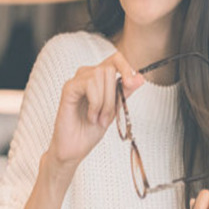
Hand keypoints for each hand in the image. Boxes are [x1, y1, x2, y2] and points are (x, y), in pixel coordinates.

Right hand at [47, 51, 143, 172]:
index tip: (133, 84)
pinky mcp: (68, 88)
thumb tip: (140, 78)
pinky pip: (89, 84)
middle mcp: (87, 76)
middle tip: (106, 117)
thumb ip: (124, 92)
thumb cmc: (89, 130)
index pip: (115, 59)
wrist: (75, 149)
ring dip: (104, 102)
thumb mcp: (114, 109)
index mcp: (99, 79)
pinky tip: (90, 115)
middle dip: (113, 96)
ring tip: (97, 118)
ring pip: (100, 75)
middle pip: (109, 69)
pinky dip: (95, 103)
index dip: (126, 67)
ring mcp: (77, 81)